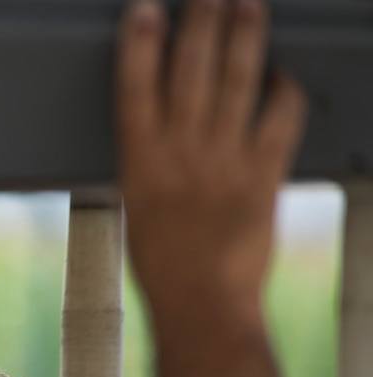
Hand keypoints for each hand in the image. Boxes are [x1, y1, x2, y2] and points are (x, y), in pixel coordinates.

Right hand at [116, 0, 305, 319]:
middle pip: (190, 72)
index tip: (145, 10)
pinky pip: (279, 119)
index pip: (136, 88)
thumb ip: (153, 159)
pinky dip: (283, 91)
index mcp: (140, 163)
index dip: (140, 44)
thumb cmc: (165, 265)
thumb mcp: (140, 206)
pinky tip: (282, 72)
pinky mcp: (263, 175)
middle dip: (200, 22)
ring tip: (248, 5)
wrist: (202, 303)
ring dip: (243, 38)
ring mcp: (224, 162)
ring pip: (236, 83)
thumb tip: (164, 123)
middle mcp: (181, 155)